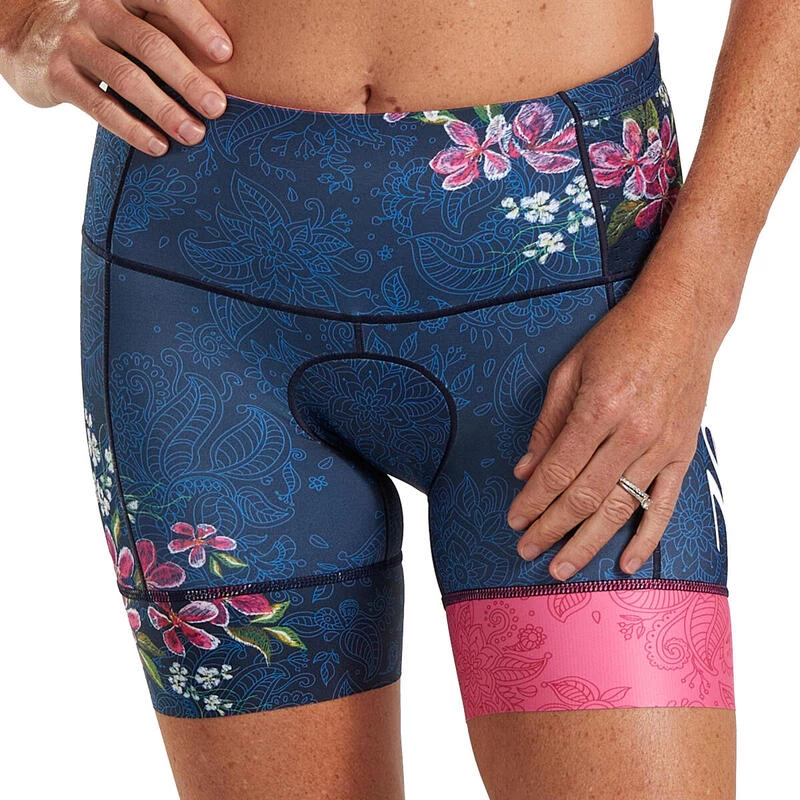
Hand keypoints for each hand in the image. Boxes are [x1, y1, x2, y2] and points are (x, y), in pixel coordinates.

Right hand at [0, 0, 233, 154]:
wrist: (21, 30)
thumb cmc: (98, 28)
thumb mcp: (126, 13)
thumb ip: (163, 26)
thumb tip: (226, 60)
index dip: (195, 24)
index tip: (226, 54)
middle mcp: (97, 9)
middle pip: (149, 43)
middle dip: (187, 78)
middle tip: (217, 107)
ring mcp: (74, 41)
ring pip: (126, 78)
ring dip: (164, 109)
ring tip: (195, 134)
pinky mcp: (57, 75)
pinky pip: (99, 105)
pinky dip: (131, 128)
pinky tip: (158, 145)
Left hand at [506, 270, 723, 581]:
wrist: (681, 318)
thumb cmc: (619, 337)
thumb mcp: (569, 370)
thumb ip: (547, 424)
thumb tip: (524, 470)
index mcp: (598, 409)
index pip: (558, 471)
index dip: (533, 501)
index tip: (514, 520)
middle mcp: (632, 433)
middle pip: (584, 496)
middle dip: (551, 528)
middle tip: (526, 549)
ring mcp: (661, 446)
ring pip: (619, 508)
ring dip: (588, 542)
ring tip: (562, 567)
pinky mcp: (682, 452)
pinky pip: (664, 504)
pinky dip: (646, 537)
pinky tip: (627, 562)